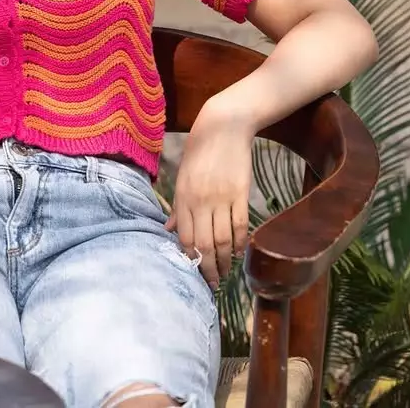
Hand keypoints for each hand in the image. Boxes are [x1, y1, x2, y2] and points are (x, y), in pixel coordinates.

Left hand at [166, 97, 253, 288]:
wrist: (225, 125)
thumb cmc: (200, 148)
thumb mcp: (182, 174)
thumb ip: (177, 205)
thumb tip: (168, 230)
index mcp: (183, 195)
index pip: (184, 237)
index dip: (188, 259)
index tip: (192, 273)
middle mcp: (201, 200)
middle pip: (204, 244)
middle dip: (206, 268)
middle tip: (210, 284)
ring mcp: (222, 198)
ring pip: (223, 240)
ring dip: (224, 262)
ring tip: (224, 275)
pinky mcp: (241, 194)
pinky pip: (240, 226)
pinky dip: (239, 244)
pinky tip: (238, 254)